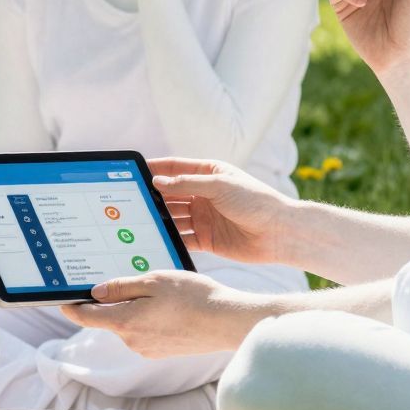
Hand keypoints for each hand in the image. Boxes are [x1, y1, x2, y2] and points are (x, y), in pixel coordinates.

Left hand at [60, 270, 276, 358]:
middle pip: (108, 318)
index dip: (70, 306)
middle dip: (112, 300)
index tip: (61, 297)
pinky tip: (169, 306)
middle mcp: (131, 341)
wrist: (227, 322)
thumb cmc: (193, 297)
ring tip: (160, 291)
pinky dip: (149, 318)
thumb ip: (121, 287)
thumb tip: (94, 293)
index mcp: (125, 322)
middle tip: (129, 278)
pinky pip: (145, 331)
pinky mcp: (161, 351)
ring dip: (134, 308)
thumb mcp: (154, 281)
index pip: (85, 316)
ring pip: (128, 323)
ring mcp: (147, 349)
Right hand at [148, 156, 298, 262]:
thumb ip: (187, 184)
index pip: (175, 168)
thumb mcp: (219, 186)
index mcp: (208, 174)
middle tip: (130, 201)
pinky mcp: (207, 239)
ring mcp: (204, 218)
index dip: (155, 168)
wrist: (279, 233)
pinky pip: (183, 239)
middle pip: (171, 195)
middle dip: (152, 197)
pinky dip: (170, 240)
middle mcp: (204, 195)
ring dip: (159, 220)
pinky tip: (156, 241)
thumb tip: (157, 181)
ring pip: (174, 218)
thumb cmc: (255, 201)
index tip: (133, 170)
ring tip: (138, 222)